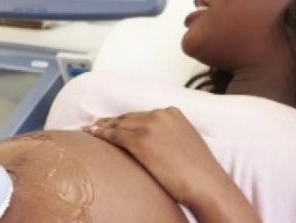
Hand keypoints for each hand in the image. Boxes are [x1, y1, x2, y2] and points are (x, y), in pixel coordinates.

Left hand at [84, 107, 228, 206]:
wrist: (206, 183)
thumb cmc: (199, 171)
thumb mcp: (185, 143)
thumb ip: (169, 136)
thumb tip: (156, 144)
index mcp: (173, 113)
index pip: (142, 115)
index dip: (125, 119)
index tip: (112, 122)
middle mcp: (160, 114)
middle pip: (128, 117)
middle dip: (110, 121)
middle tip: (95, 124)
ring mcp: (149, 126)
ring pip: (118, 124)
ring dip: (102, 127)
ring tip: (89, 130)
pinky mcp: (140, 141)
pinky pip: (115, 135)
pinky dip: (102, 135)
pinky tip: (93, 136)